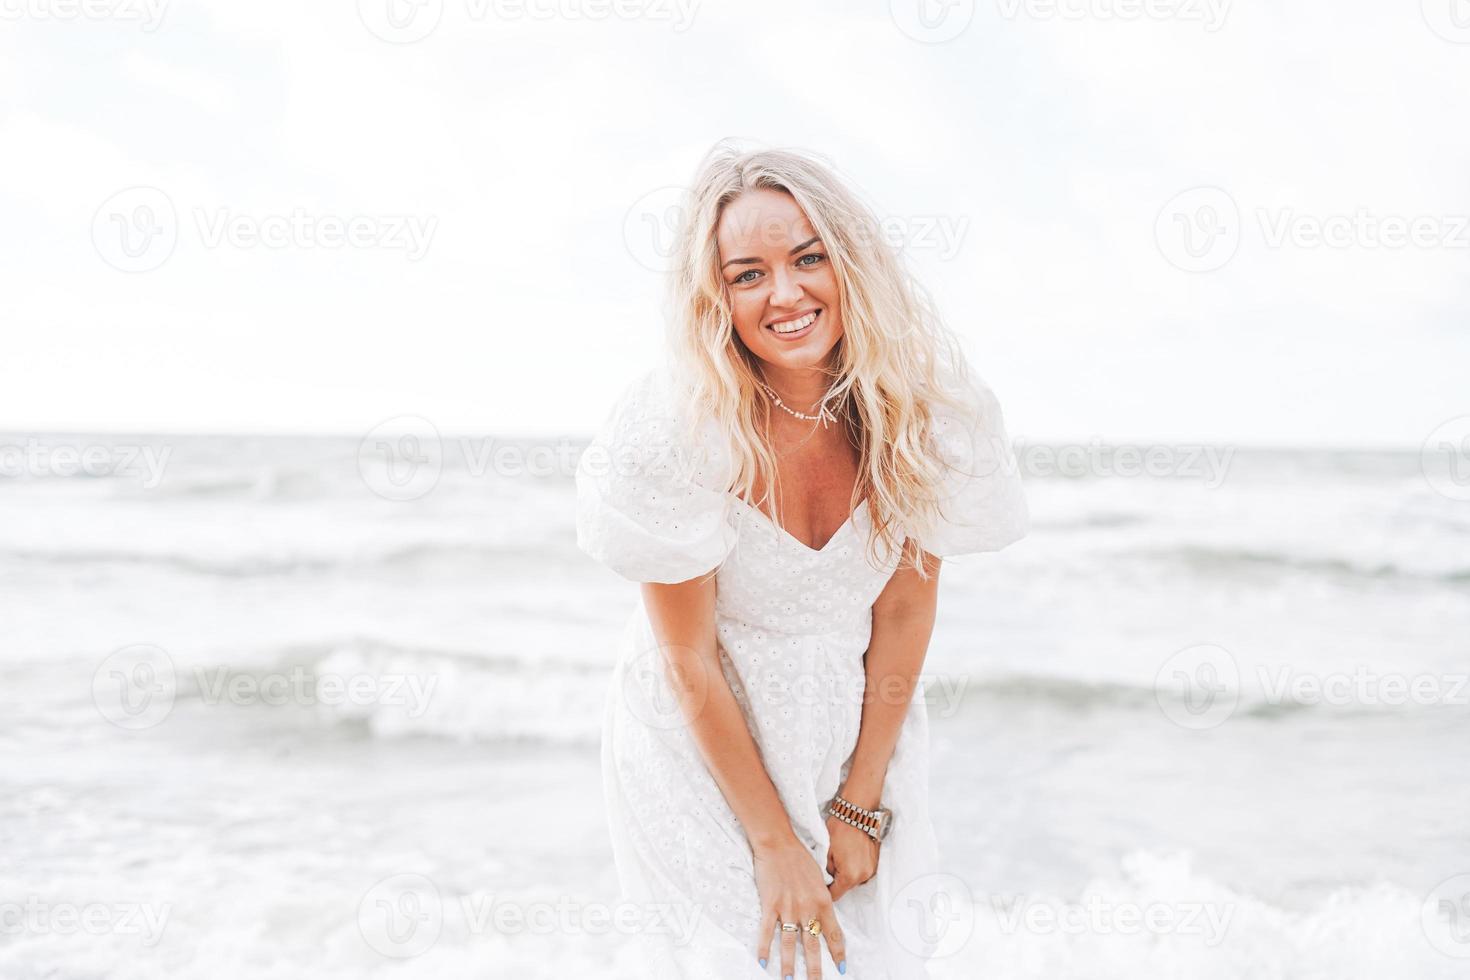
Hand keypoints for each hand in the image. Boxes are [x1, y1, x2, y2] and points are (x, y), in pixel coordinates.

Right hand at [752, 837, 846, 978]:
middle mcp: (807, 908)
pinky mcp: (770, 905)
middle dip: (815, 968)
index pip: (833, 934)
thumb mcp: (819, 878)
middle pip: (812, 945)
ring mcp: (788, 908)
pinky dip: (765, 948)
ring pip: (789, 943)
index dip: (837, 953)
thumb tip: (823, 915)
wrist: (779, 844)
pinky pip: (768, 931)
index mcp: (823, 901)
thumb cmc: (800, 858)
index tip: (841, 968)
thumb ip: (821, 898)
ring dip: (789, 964)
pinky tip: (763, 962)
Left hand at [824, 814, 878, 902]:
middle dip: (837, 881)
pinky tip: (849, 854)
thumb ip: (827, 871)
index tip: (821, 886)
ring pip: (855, 879)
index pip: (835, 894)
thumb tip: (827, 878)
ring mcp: (872, 869)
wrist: (856, 813)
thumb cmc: (839, 829)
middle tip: (829, 867)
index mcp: (849, 876)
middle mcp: (863, 876)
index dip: (826, 891)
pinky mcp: (876, 862)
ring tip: (840, 858)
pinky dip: (856, 866)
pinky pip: (862, 871)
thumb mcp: (826, 852)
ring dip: (847, 873)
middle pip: (846, 888)